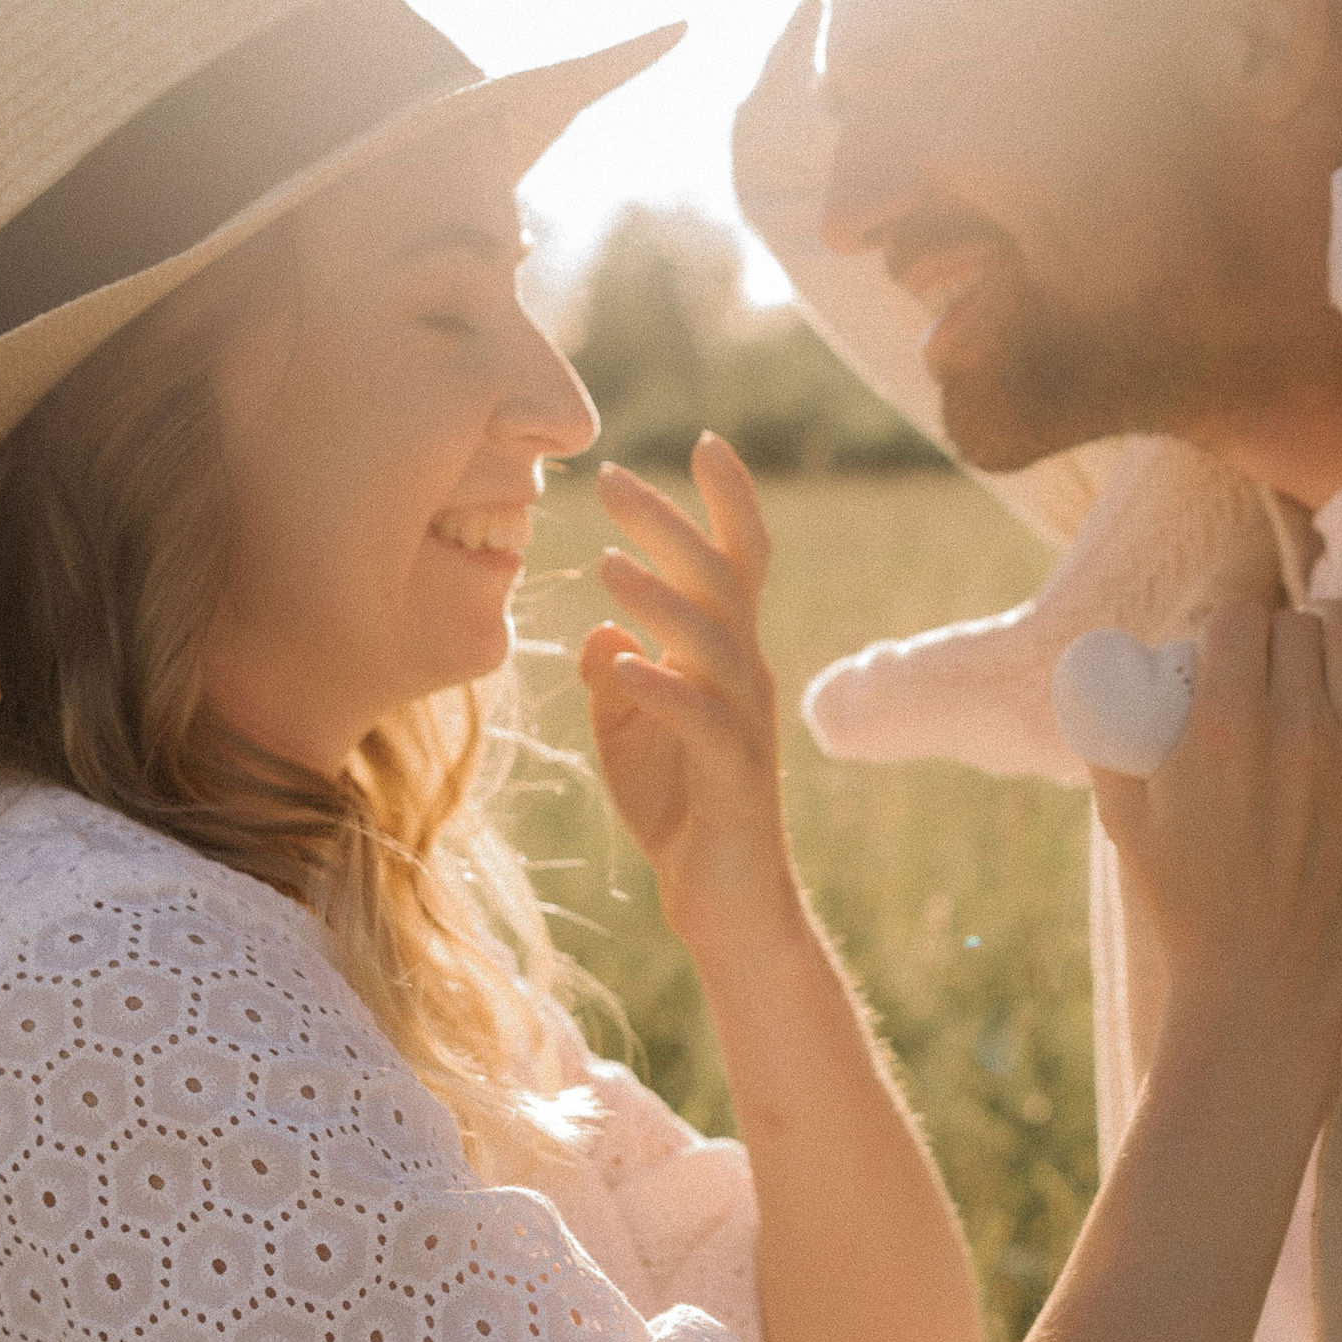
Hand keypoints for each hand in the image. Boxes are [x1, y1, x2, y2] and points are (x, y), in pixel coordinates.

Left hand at [581, 435, 797, 952]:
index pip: (736, 561)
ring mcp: (744, 725)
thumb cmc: (680, 806)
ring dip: (661, 600)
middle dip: (668, 526)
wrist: (722, 901)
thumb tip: (596, 632)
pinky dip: (660, 690)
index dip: (727, 502)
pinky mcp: (733, 777)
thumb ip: (615, 674)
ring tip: (608, 566)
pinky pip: (699, 722)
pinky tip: (619, 669)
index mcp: (724, 656)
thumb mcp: (628, 730)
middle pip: (720, 581)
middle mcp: (746, 676)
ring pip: (713, 642)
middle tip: (610, 478)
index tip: (705, 439)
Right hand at [1091, 572, 1341, 1095]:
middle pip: (1294, 625)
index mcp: (1223, 730)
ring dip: (1328, 622)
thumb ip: (1111, 738)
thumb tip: (1115, 670)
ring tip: (1314, 639)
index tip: (1220, 649)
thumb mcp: (1125, 817)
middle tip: (1260, 668)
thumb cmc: (1188, 905)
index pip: (1237, 621)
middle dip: (1273, 634)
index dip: (1226, 626)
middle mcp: (1297, 730)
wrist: (1265, 985)